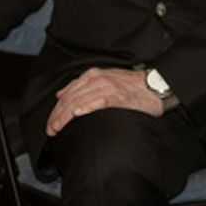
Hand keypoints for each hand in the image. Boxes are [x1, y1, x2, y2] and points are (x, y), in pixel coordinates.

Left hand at [45, 67, 162, 136]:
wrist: (155, 85)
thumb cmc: (131, 86)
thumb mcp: (104, 79)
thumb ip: (83, 86)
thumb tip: (62, 94)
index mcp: (92, 75)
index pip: (68, 94)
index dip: (56, 109)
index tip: (50, 123)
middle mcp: (97, 79)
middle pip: (70, 99)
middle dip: (57, 115)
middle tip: (50, 130)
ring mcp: (106, 87)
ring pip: (79, 102)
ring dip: (65, 117)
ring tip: (57, 128)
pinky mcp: (117, 96)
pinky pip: (97, 102)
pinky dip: (85, 108)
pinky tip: (76, 115)